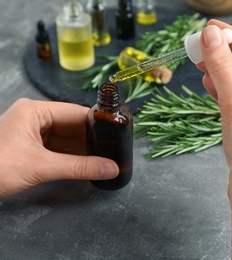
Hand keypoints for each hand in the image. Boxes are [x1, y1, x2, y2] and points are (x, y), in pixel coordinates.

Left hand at [0, 99, 118, 196]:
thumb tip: (111, 168)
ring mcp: (30, 132)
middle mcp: (33, 117)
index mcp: (34, 111)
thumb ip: (80, 167)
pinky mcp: (29, 146)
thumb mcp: (42, 166)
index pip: (75, 112)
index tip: (117, 133)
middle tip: (113, 149)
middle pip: (72, 125)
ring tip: (104, 157)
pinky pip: (57, 148)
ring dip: (82, 149)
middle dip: (91, 139)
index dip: (98, 123)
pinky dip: (70, 156)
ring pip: (65, 138)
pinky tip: (86, 163)